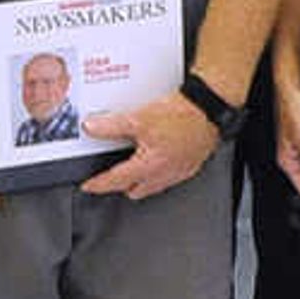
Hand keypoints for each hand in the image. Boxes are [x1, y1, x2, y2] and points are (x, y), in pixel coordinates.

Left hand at [80, 91, 218, 200]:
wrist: (209, 109)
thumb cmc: (182, 115)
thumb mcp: (138, 118)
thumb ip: (111, 126)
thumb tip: (92, 127)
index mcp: (149, 166)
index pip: (116, 180)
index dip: (99, 184)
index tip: (89, 186)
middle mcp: (164, 174)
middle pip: (136, 189)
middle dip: (122, 186)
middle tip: (110, 176)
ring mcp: (179, 171)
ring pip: (154, 185)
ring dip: (141, 180)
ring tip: (133, 167)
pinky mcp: (191, 164)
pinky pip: (170, 176)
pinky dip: (159, 172)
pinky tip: (158, 158)